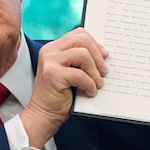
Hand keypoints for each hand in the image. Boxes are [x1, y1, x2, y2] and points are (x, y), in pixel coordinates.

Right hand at [20, 27, 108, 146]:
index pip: (79, 34)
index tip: (104, 56)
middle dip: (98, 55)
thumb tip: (104, 54)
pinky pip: (80, 74)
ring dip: (95, 71)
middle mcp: (50, 50)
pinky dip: (89, 84)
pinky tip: (90, 92)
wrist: (44, 115)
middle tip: (104, 71)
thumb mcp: (71, 71)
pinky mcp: (52, 74)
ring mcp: (49, 61)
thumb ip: (80, 60)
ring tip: (98, 83)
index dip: (95, 43)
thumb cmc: (60, 95)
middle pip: (82, 39)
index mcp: (54, 47)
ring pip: (83, 54)